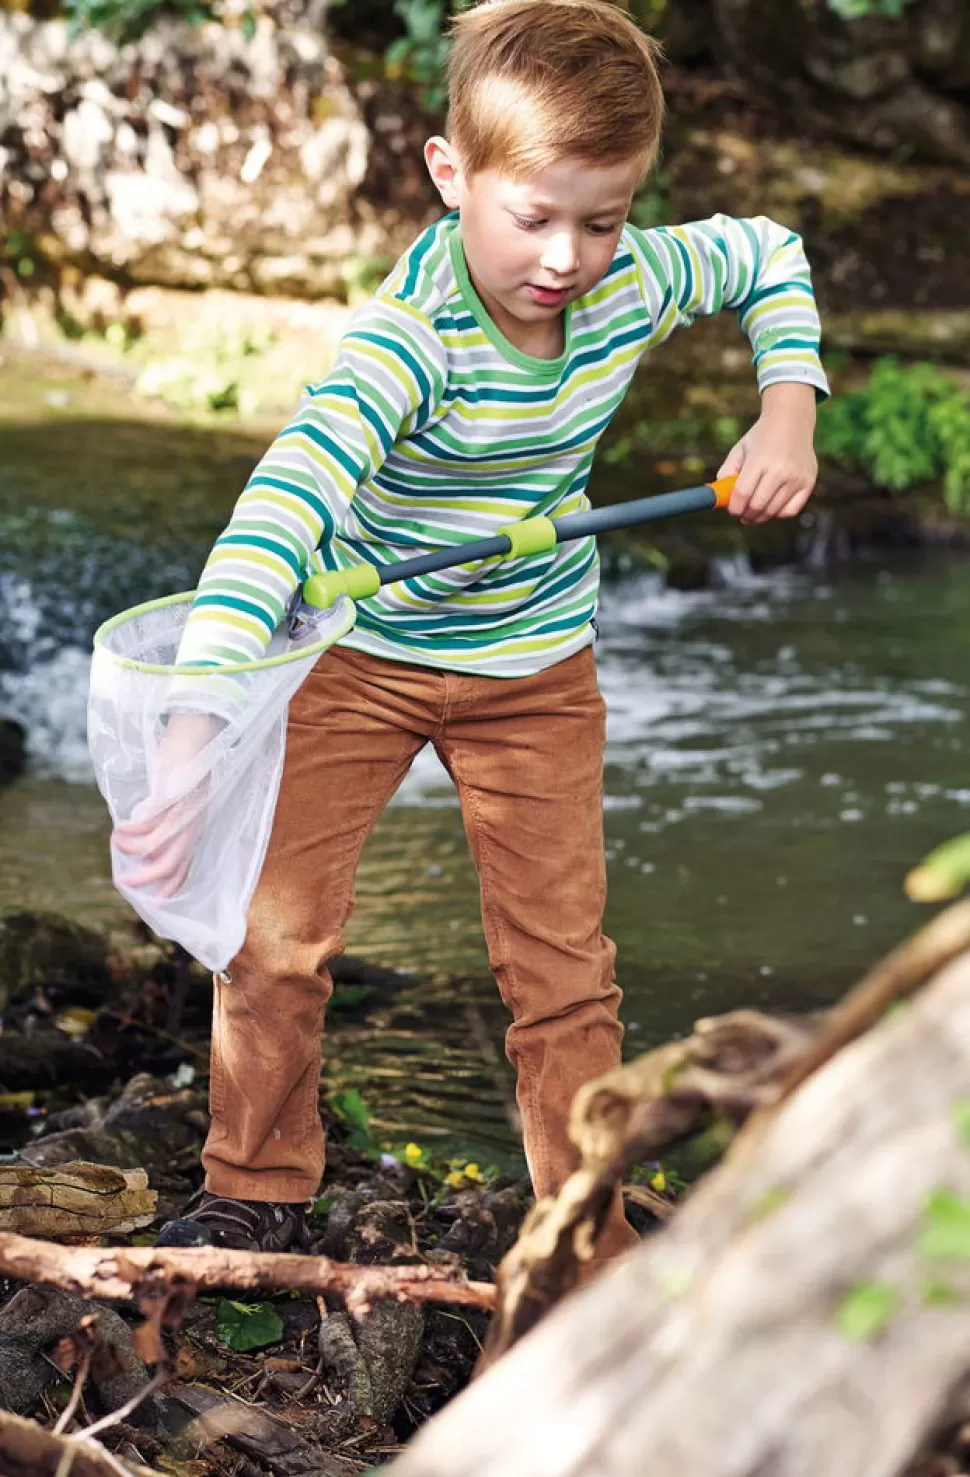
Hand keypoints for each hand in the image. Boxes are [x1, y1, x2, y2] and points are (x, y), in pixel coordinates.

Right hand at [112, 712, 219, 899]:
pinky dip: (131, 830)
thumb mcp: (179, 797)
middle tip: (124, 881)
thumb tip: (147, 839)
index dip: (172, 886)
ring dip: (132, 850)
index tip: (156, 902)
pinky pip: (149, 824)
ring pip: (158, 847)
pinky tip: (121, 826)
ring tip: (116, 841)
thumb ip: (167, 819)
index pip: (187, 865)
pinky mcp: (174, 798)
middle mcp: (194, 824)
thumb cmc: (186, 763)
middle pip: (171, 864)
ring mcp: (185, 812)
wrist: (197, 733)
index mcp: (196, 826)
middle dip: (146, 879)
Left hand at [717, 382, 817, 525]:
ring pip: (773, 511)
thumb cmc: (762, 436)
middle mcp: (781, 469)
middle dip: (745, 515)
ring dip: (759, 517)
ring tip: (753, 513)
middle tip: (741, 515)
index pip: (742, 493)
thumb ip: (727, 472)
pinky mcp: (808, 482)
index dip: (734, 507)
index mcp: (760, 459)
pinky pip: (790, 511)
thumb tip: (721, 498)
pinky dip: (778, 514)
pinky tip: (771, 508)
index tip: (732, 510)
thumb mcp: (740, 449)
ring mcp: (797, 477)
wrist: (792, 419)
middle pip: (757, 505)